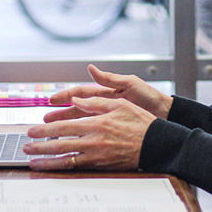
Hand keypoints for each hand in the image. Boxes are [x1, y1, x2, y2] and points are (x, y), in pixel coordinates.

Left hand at [24, 95, 155, 170]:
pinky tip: (54, 168)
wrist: (157, 144)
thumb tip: (75, 101)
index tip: (32, 131)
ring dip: (47, 161)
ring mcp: (97, 155)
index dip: (45, 130)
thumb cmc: (141, 122)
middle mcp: (94, 140)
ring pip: (66, 158)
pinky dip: (63, 168)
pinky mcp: (102, 165)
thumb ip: (95, 103)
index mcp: (96, 123)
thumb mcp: (120, 104)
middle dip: (40, 146)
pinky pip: (78, 167)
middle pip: (60, 143)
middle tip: (26, 148)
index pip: (64, 126)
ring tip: (33, 162)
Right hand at [42, 64, 172, 125]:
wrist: (166, 115)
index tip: (51, 100)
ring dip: (68, 127)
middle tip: (45, 120)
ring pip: (83, 122)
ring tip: (53, 133)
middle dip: (61, 114)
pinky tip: (73, 143)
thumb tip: (90, 68)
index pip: (81, 93)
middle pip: (77, 110)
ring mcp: (109, 118)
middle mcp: (105, 106)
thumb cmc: (150, 97)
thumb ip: (110, 78)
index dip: (65, 96)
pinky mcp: (114, 130)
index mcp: (107, 93)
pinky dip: (83, 137)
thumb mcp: (130, 83)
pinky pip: (95, 133)